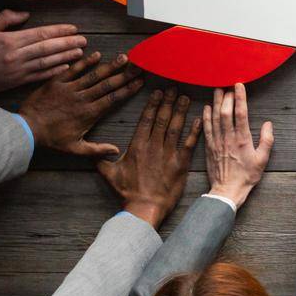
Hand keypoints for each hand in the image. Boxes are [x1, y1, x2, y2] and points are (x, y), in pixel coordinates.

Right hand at [0, 10, 86, 102]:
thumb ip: (5, 18)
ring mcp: (18, 70)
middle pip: (48, 48)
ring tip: (80, 52)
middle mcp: (17, 55)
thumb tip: (26, 14)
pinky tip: (66, 68)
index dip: (59, 31)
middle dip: (67, 43)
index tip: (73, 28)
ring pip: (47, 62)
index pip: (40, 34)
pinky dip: (54, 72)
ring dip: (65, 57)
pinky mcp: (18, 82)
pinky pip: (40, 76)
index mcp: (10, 41)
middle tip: (84, 40)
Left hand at [17, 52, 143, 156]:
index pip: (114, 98)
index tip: (141, 81)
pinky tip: (96, 55)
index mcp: (90, 113)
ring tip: (124, 57)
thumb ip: (97, 149)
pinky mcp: (57, 82)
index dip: (128, 89)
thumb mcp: (75, 149)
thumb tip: (117, 151)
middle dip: (125, 74)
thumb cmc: (52, 139)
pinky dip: (85, 62)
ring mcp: (70, 88)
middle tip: (139, 65)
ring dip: (110, 66)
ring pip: (94, 75)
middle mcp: (83, 98)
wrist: (27, 128)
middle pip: (108, 84)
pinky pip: (74, 70)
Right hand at [97, 88, 199, 228]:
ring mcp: (168, 153)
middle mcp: (153, 145)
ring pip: (176, 126)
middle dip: (169, 101)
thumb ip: (102, 160)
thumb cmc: (127, 192)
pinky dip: (195, 130)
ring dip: (182, 110)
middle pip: (162, 118)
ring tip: (186, 97)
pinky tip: (200, 118)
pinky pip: (189, 143)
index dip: (153, 104)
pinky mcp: (181, 163)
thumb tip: (95, 153)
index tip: (158, 92)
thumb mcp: (109, 175)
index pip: (146, 119)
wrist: (145, 208)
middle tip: (175, 87)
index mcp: (137, 145)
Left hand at [203, 83, 273, 206]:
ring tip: (217, 90)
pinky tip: (206, 107)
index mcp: (242, 139)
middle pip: (225, 111)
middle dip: (227, 96)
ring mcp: (217, 142)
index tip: (239, 85)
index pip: (241, 113)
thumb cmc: (247, 176)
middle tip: (228, 86)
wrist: (227, 190)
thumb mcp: (262, 159)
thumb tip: (268, 124)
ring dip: (216, 102)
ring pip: (214, 117)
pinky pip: (206, 128)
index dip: (240, 97)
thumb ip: (267, 140)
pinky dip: (206, 116)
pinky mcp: (209, 147)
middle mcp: (228, 138)